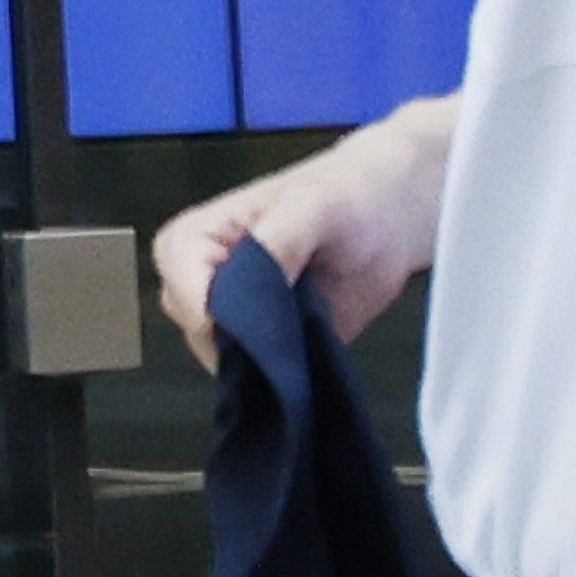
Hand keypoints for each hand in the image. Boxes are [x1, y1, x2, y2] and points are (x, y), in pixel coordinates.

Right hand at [149, 97, 454, 367]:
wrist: (387, 217)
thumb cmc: (343, 197)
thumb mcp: (311, 207)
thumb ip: (277, 244)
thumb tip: (254, 299)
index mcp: (190, 242)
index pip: (187, 298)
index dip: (230, 314)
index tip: (280, 308)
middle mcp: (197, 285)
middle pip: (202, 336)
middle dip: (253, 337)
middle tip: (303, 312)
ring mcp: (230, 320)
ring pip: (230, 364)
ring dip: (274, 356)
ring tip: (313, 319)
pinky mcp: (263, 349)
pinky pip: (261, 379)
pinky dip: (288, 372)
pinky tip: (315, 344)